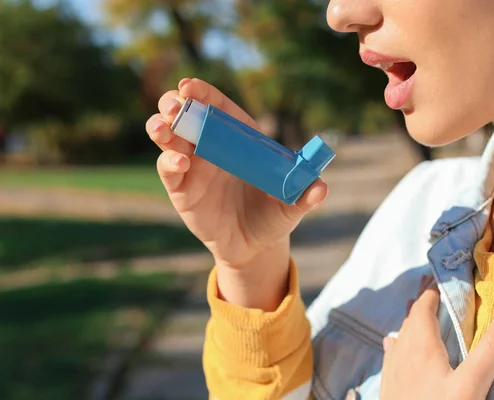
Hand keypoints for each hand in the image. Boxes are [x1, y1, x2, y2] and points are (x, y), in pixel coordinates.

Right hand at [145, 79, 327, 309]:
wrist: (256, 246)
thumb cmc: (274, 215)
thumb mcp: (291, 205)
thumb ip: (304, 195)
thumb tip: (320, 188)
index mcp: (239, 138)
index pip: (218, 107)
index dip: (203, 93)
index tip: (190, 85)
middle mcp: (212, 147)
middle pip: (186, 115)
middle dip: (175, 104)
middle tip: (176, 106)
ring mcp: (194, 167)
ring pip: (169, 137)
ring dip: (162, 128)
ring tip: (164, 129)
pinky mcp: (182, 189)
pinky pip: (169, 170)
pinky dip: (169, 163)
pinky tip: (179, 164)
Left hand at [380, 278, 493, 399]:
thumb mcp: (473, 381)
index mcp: (419, 343)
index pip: (424, 305)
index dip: (433, 289)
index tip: (442, 276)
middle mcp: (400, 351)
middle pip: (411, 318)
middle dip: (423, 302)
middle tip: (432, 290)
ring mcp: (391, 370)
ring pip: (399, 336)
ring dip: (410, 322)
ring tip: (417, 314)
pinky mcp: (388, 387)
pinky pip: (392, 355)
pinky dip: (400, 343)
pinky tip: (397, 349)